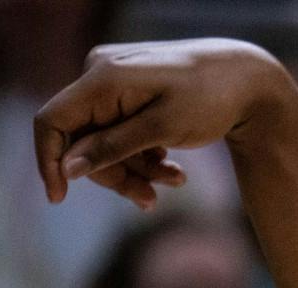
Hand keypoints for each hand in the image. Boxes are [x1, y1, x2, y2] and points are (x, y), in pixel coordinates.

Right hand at [33, 38, 292, 207]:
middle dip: (114, 173)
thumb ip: (114, 147)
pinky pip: (123, 133)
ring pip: (106, 141)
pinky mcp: (130, 94)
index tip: (58, 198)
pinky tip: (174, 169)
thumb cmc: (210, 100)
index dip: (49, 161)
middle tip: (150, 201)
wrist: (247, 80)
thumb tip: (69, 169)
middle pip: (83, 139)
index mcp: (101, 78)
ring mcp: (114, 84)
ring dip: (136, 170)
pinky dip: (145, 156)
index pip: (53, 121)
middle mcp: (100, 75)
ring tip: (176, 181)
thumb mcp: (163, 128)